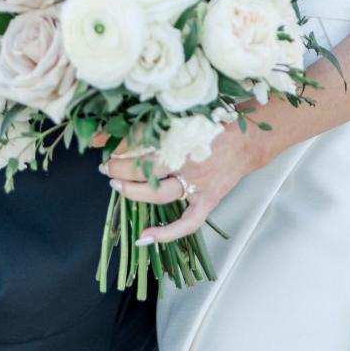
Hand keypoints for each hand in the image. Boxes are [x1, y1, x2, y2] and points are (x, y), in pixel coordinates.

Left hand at [102, 120, 261, 247]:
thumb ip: (161, 118)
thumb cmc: (216, 124)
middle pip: (144, 167)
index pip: (141, 137)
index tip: (101, 140)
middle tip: (106, 165)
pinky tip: (145, 236)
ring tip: (116, 185)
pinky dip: (166, 233)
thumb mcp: (187, 114)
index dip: (118, 140)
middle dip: (119, 166)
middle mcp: (188, 159)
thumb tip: (128, 117)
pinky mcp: (208, 199)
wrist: (248, 141)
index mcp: (182, 133)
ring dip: (132, 191)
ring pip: (158, 193)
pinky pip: (187, 223)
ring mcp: (198, 182)